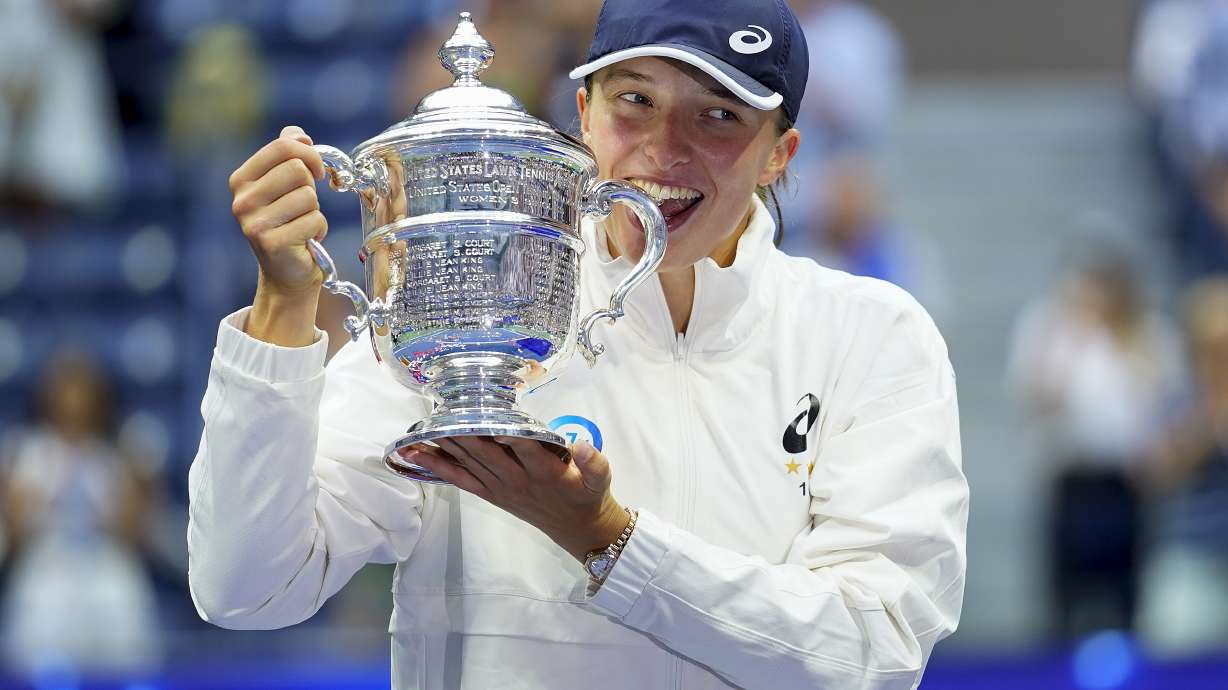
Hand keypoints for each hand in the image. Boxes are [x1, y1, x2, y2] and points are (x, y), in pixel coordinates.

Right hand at [228, 126, 327, 345]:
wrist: (286, 271)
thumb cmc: (288, 223)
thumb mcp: (284, 185)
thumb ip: (288, 154)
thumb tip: (298, 133)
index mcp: (241, 180)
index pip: (283, 146)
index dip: (309, 153)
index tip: (316, 170)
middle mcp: (242, 200)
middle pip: (298, 169)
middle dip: (311, 187)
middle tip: (305, 205)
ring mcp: (254, 223)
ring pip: (308, 196)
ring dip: (315, 211)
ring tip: (301, 224)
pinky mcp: (272, 243)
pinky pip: (314, 221)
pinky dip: (318, 230)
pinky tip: (304, 241)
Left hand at [405, 438, 630, 561]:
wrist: (578, 528)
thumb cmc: (588, 495)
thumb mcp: (601, 478)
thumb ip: (593, 461)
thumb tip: (580, 444)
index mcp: (545, 471)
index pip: (525, 448)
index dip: (507, 433)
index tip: (490, 417)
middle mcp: (518, 479)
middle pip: (485, 453)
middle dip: (462, 432)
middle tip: (439, 410)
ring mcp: (501, 488)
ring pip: (469, 463)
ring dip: (444, 446)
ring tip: (419, 429)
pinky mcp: (491, 494)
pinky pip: (461, 480)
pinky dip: (439, 467)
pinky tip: (419, 454)